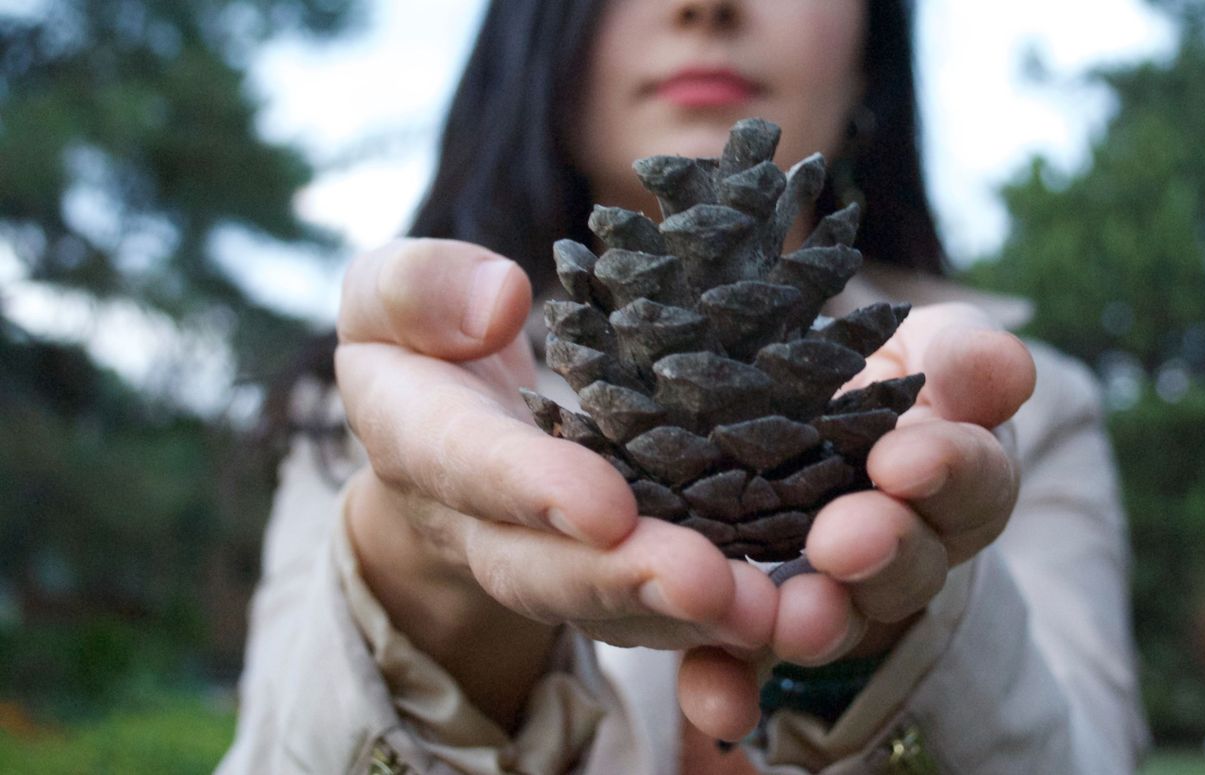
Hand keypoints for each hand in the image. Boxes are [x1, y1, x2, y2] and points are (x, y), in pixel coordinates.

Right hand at [334, 239, 775, 725]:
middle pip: (545, 570)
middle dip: (626, 582)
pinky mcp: (612, 576)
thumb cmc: (425, 339)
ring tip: (767, 616)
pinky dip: (719, 628)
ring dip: (688, 620)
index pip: (468, 465)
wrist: (444, 425)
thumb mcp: (389, 292)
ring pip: (612, 610)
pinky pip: (660, 615)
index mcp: (417, 438)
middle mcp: (479, 525)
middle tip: (707, 587)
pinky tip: (790, 619)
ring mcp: (548, 562)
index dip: (533, 491)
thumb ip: (421, 288)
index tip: (604, 507)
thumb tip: (502, 300)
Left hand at [678, 302, 1036, 739]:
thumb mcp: (924, 348)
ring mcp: (832, 597)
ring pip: (834, 621)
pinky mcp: (753, 627)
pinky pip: (743, 666)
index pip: (973, 481)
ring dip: (815, 623)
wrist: (776, 401)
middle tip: (842, 541)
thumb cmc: (871, 369)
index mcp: (955, 482)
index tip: (903, 459)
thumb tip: (1009, 367)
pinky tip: (714, 701)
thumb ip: (962, 357)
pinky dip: (730, 688)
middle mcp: (903, 553)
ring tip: (789, 616)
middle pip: (909, 567)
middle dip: (882, 553)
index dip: (947, 471)